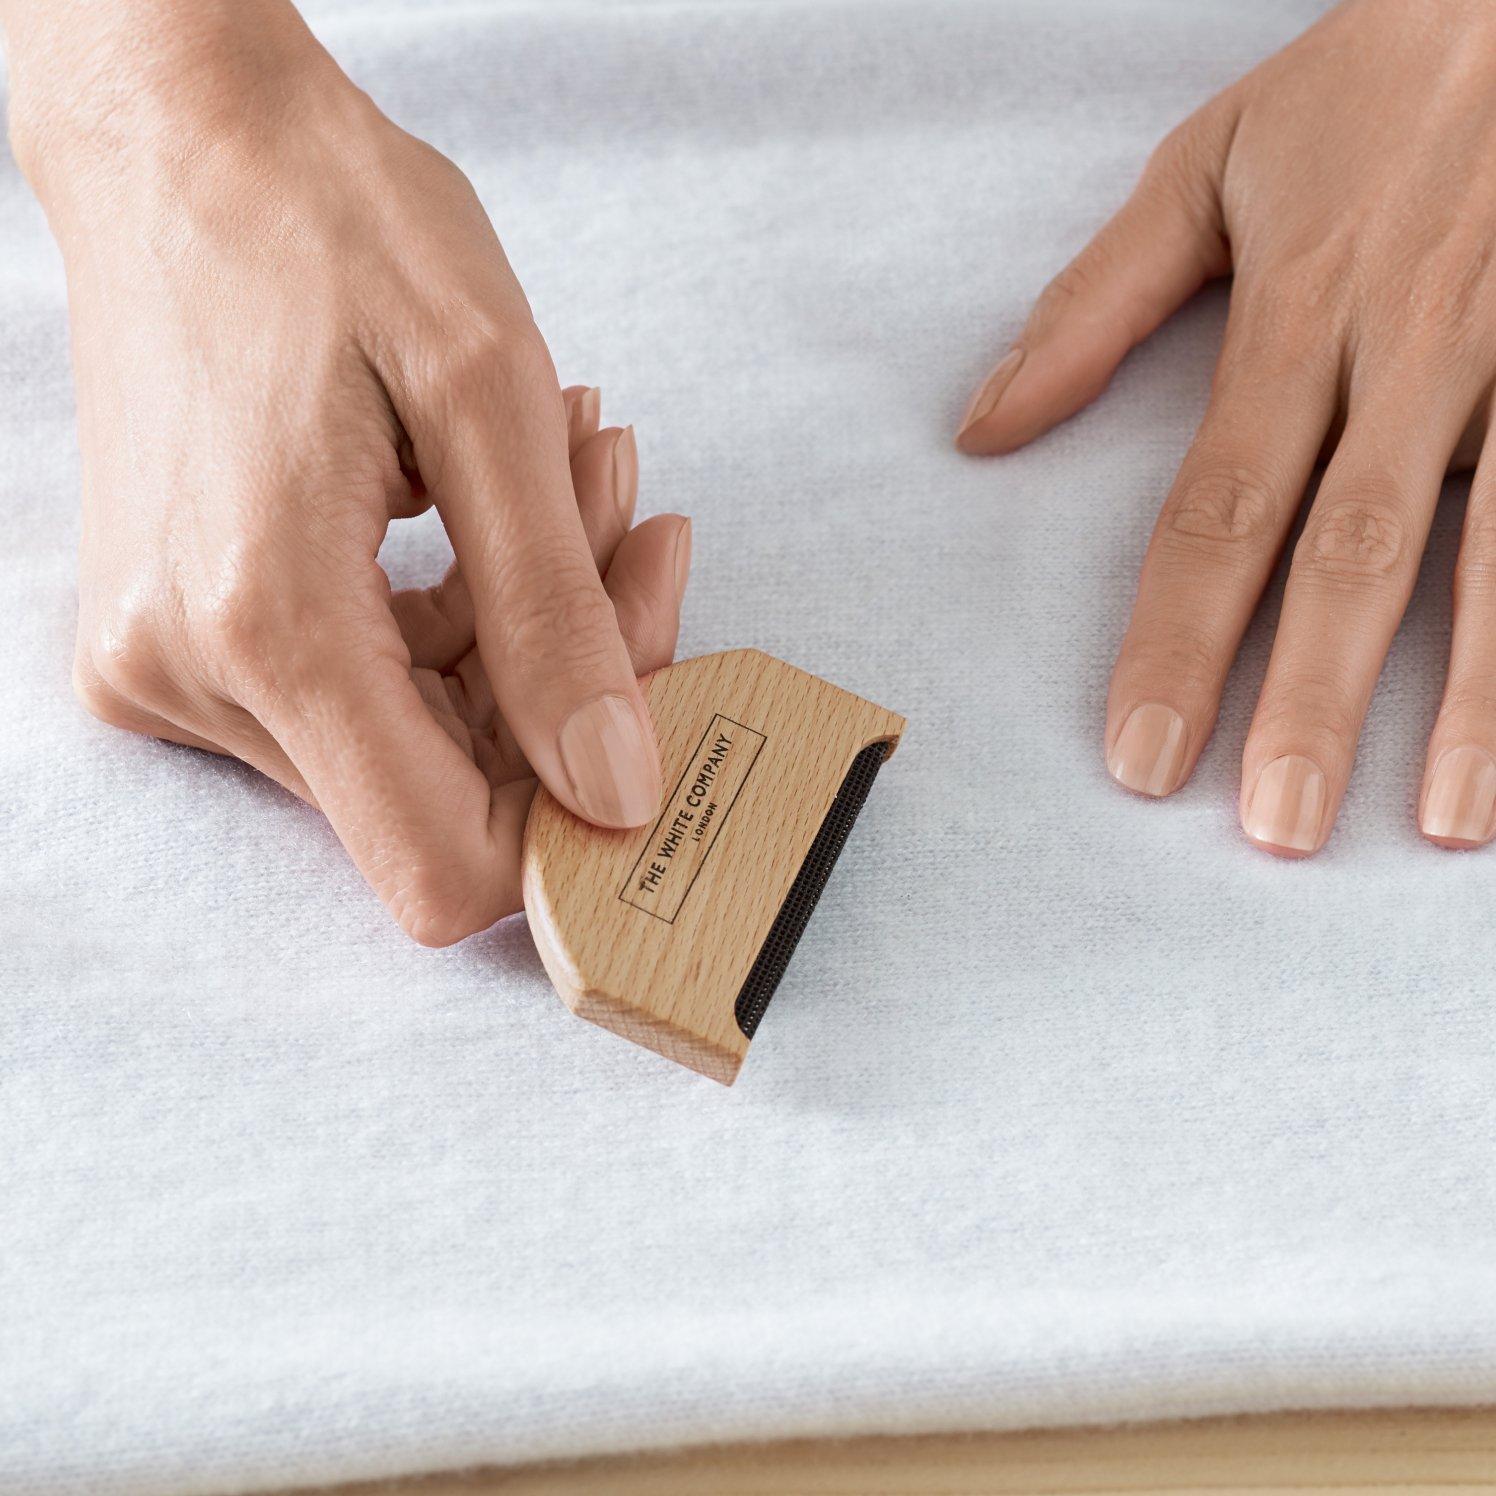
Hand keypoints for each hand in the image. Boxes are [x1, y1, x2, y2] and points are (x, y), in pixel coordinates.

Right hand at [7, 2, 688, 941]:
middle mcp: (193, 673)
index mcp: (270, 626)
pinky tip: (499, 501)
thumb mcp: (488, 397)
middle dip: (567, 680)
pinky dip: (456, 615)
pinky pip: (360, 685)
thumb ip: (557, 618)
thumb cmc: (331, 220)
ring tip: (569, 475)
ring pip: (412, 738)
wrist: (180, 136)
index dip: (568, 820)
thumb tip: (618, 792)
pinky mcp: (182, 631)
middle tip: (624, 520)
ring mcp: (173, 659)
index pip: (446, 864)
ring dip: (522, 630)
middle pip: (444, 795)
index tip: (642, 695)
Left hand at [957, 0, 1495, 855]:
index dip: (1176, 642)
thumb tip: (983, 426)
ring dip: (1472, 696)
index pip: (1219, 513)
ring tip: (1440, 820)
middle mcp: (1415, 354)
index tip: (1143, 755)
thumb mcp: (1211, 164)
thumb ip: (1093, 305)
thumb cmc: (1377, 76)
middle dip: (1311, 702)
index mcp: (1301, 317)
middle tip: (1275, 829)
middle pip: (1352, 555)